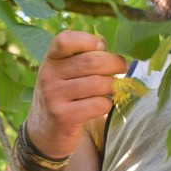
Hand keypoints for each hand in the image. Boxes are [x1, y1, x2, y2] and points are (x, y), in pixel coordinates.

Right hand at [25, 31, 126, 157]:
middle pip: (92, 62)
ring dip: (114, 86)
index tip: (101, 49)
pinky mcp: (63, 117)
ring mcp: (54, 97)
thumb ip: (84, 55)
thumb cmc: (67, 93)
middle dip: (115, 64)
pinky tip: (103, 105)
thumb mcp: (68, 70)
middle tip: (123, 68)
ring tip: (113, 88)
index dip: (88, 40)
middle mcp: (48, 75)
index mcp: (51, 58)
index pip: (66, 40)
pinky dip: (108, 104)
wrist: (46, 131)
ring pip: (99, 84)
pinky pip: (99, 104)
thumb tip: (103, 45)